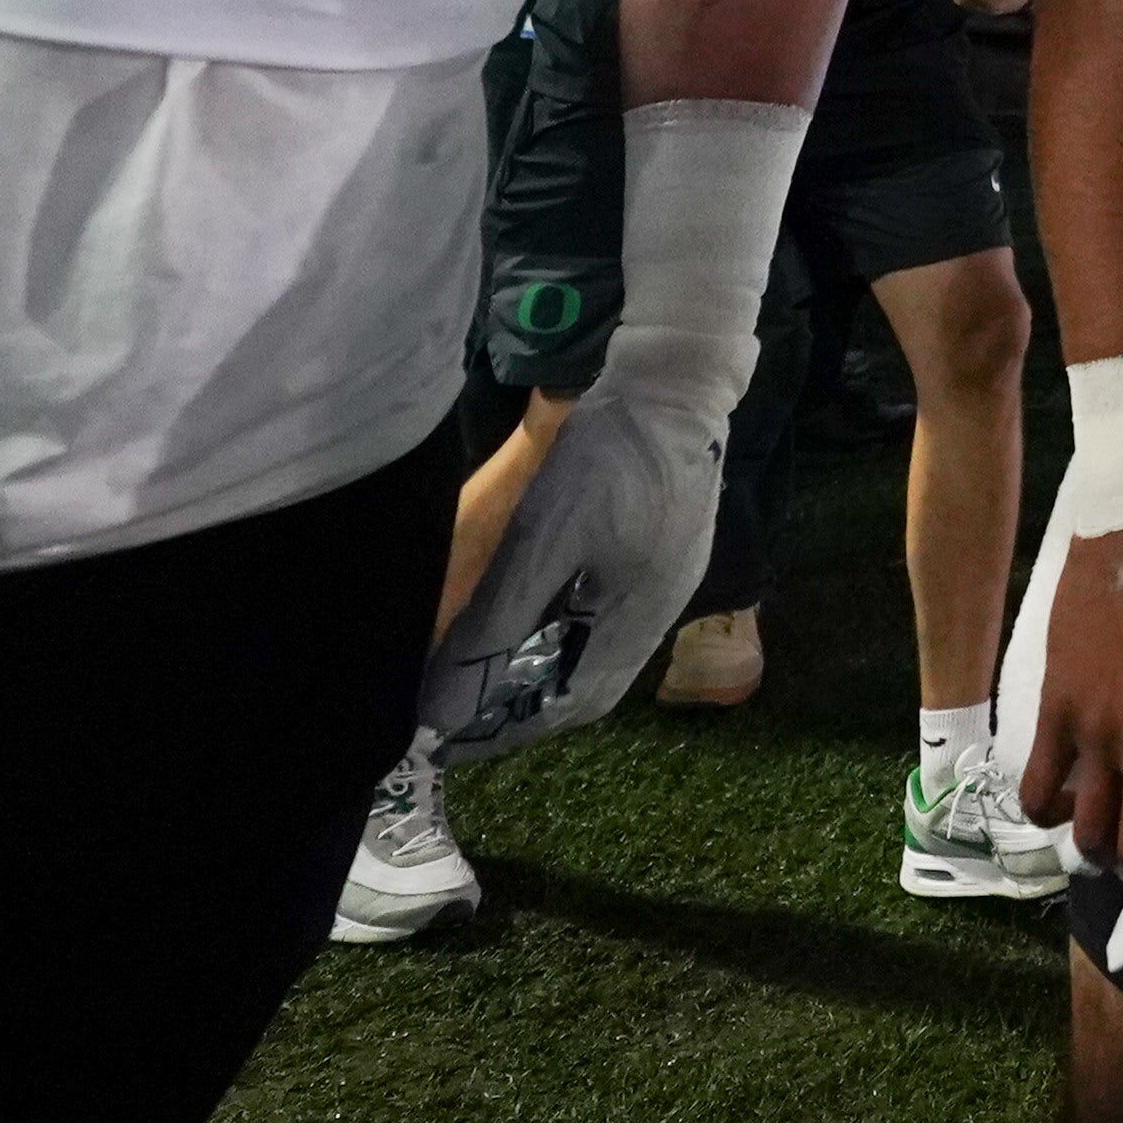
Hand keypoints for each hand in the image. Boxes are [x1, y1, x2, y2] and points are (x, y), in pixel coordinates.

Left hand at [421, 372, 733, 763]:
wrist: (676, 382)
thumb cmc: (608, 459)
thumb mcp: (541, 543)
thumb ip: (495, 626)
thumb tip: (446, 706)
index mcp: (636, 623)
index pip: (569, 707)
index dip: (509, 731)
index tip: (453, 741)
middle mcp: (658, 615)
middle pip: (589, 688)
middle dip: (524, 708)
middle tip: (460, 713)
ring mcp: (667, 582)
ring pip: (600, 653)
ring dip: (545, 670)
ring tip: (486, 672)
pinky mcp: (665, 553)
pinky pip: (609, 620)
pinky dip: (565, 636)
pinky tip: (534, 619)